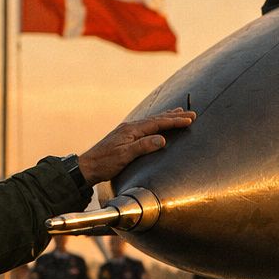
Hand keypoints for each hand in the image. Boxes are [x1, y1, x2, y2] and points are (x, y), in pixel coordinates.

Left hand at [77, 108, 194, 183]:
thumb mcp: (125, 156)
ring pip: (152, 121)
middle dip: (175, 116)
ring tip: (179, 112)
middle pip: (156, 119)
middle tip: (191, 114)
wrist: (87, 166)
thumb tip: (162, 139)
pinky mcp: (125, 137)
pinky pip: (146, 126)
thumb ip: (143, 146)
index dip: (175, 121)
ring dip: (166, 117)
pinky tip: (158, 124)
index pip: (158, 123)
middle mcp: (130, 127)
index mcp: (132, 130)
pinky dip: (156, 123)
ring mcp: (127, 131)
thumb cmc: (105, 163)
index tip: (190, 119)